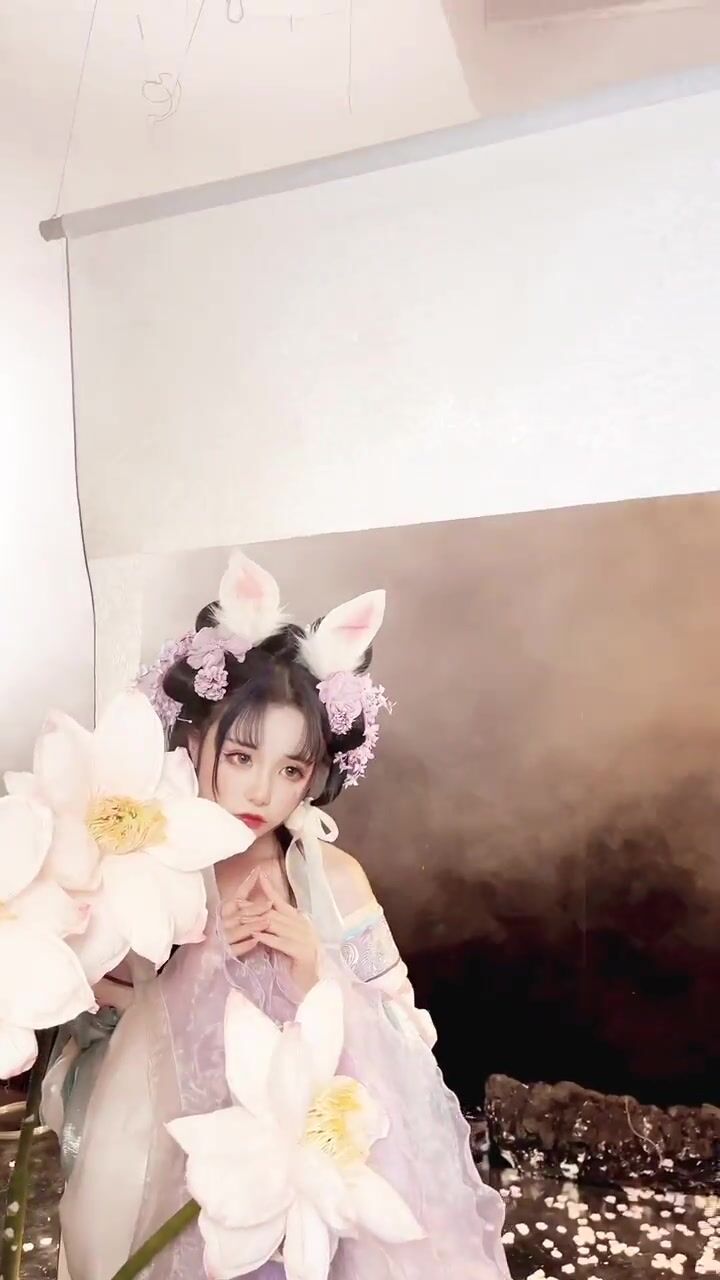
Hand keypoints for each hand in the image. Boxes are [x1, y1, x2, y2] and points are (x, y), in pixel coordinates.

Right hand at [220, 867, 271, 959]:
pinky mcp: (225, 953)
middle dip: (255, 909)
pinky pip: (234, 949)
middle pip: (240, 914)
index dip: (247, 886)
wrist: (209, 953)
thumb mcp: (234, 907)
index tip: (258, 875)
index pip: (237, 898)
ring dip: (252, 926)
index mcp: (225, 911)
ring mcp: (223, 938)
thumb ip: (244, 891)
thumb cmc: (226, 926)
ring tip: (266, 922)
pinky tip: (255, 941)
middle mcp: (223, 923)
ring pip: (238, 930)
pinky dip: (244, 945)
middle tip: (270, 904)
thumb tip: (258, 872)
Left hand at [251, 872, 319, 994]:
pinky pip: (281, 942)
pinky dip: (267, 938)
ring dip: (257, 921)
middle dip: (254, 907)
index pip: (282, 902)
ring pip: (277, 925)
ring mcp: (304, 938)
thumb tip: (260, 919)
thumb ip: (277, 930)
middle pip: (274, 912)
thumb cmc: (297, 964)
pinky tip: (255, 936)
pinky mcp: (302, 952)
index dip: (269, 889)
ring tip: (240, 918)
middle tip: (237, 902)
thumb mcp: (286, 942)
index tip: (258, 875)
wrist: (313, 984)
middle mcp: (303, 926)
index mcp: (299, 921)